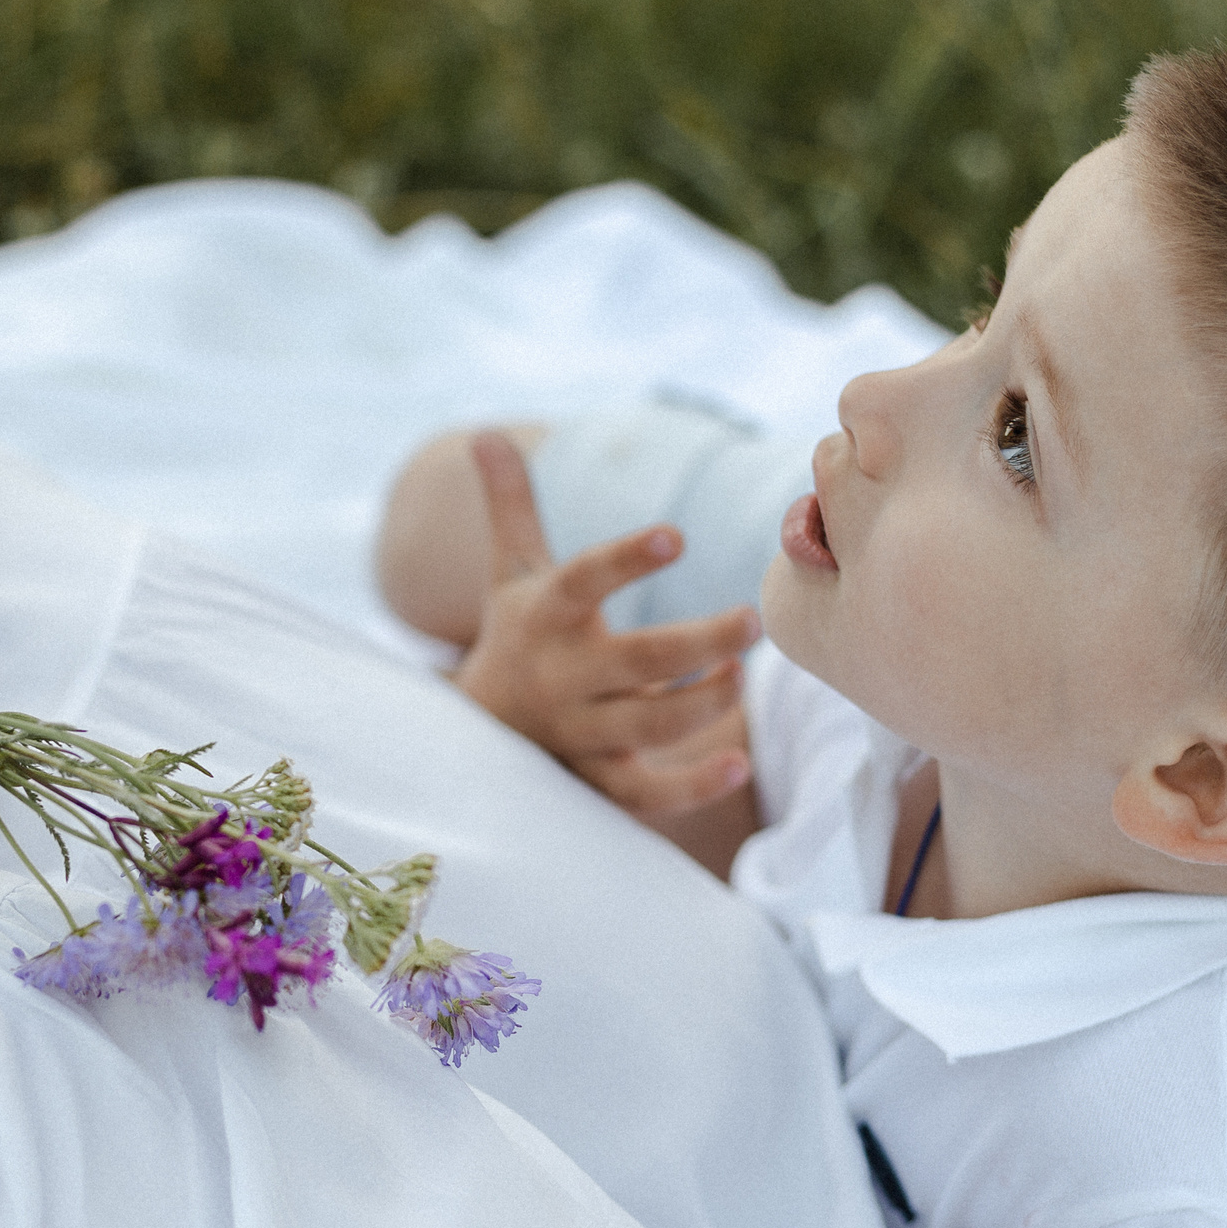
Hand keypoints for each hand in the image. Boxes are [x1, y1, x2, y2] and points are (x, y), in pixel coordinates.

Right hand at [453, 432, 761, 813]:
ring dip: (700, 706)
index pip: (584, 582)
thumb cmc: (516, 635)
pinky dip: (692, 787)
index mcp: (548, 616)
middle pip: (637, 664)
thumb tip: (486, 433)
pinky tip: (739, 764)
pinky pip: (646, 794)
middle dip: (696, 644)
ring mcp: (581, 732)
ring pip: (647, 728)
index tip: (677, 534)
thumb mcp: (510, 571)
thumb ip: (510, 505)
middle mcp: (564, 676)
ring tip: (739, 675)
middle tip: (752, 619)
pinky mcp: (598, 780)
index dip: (627, 560)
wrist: (475, 732)